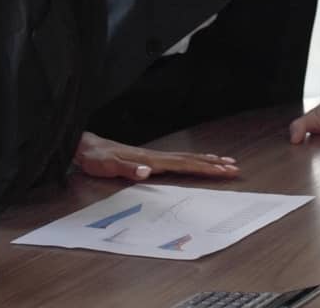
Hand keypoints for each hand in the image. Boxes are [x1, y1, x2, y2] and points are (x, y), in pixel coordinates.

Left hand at [73, 131, 238, 182]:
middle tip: (234, 167)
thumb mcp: (108, 165)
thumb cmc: (97, 158)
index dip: (205, 167)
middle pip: (191, 159)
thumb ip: (128, 168)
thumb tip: (148, 171)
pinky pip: (176, 160)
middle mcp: (156, 157)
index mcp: (151, 159)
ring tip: (224, 161)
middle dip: (213, 164)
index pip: (184, 163)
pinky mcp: (148, 159)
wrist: (85, 147)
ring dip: (206, 161)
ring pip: (186, 158)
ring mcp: (153, 157)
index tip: (224, 169)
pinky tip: (195, 162)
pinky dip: (191, 161)